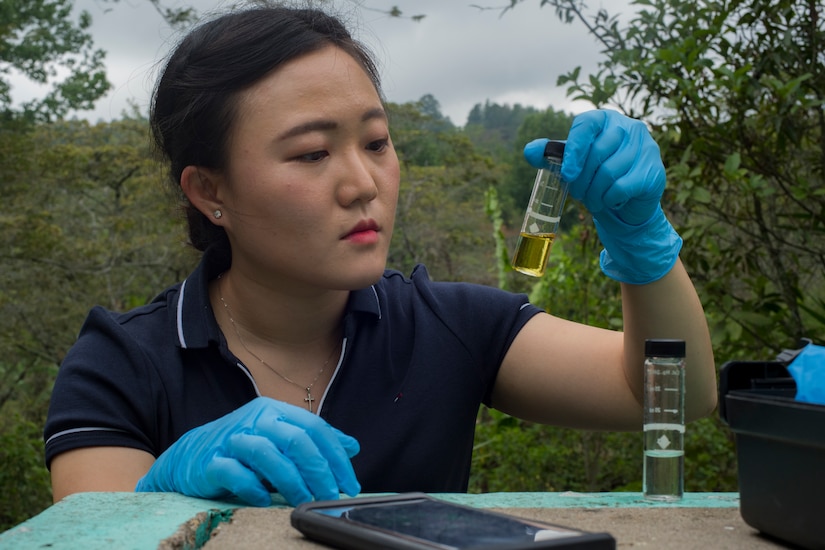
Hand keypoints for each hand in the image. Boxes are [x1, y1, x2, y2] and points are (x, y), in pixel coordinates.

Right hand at [135, 397, 360, 505]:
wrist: (191, 455)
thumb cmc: (244, 448)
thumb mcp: (281, 438)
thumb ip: (314, 441)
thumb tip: (352, 446)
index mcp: (275, 411)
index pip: (315, 428)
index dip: (336, 457)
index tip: (349, 484)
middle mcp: (255, 420)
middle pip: (296, 440)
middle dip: (319, 471)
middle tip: (330, 496)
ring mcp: (232, 439)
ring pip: (267, 454)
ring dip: (291, 481)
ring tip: (304, 502)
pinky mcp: (211, 461)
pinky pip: (234, 473)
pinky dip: (253, 488)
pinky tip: (265, 502)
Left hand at [525, 109, 681, 283]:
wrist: (627, 201)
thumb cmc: (597, 176)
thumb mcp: (573, 163)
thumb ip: (551, 154)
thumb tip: (530, 151)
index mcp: (607, 119)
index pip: (587, 124)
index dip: (574, 149)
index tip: (566, 173)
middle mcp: (630, 128)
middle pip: (597, 151)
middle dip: (582, 179)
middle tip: (577, 193)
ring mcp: (647, 148)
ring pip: (609, 171)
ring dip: (594, 192)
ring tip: (591, 200)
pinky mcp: (655, 171)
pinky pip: (622, 187)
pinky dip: (609, 199)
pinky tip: (608, 201)